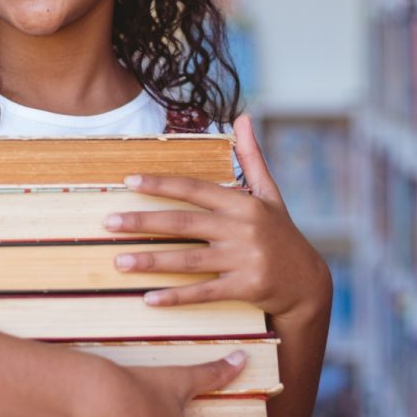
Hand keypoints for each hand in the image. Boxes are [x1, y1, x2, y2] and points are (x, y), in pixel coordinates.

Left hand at [107, 113, 325, 321]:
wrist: (308, 282)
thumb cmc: (281, 234)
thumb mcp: (269, 194)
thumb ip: (252, 157)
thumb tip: (245, 117)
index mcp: (243, 204)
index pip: (194, 189)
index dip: (161, 184)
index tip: (129, 181)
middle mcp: (242, 229)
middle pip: (183, 223)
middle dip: (143, 221)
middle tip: (109, 222)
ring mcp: (244, 260)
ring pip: (188, 260)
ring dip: (151, 260)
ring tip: (119, 261)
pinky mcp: (245, 288)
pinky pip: (204, 292)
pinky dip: (176, 297)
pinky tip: (149, 299)